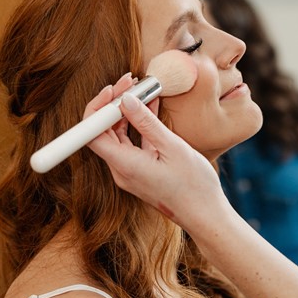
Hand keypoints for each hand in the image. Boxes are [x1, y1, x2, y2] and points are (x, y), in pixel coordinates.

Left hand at [85, 81, 224, 233]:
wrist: (205, 214)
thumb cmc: (193, 185)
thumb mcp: (172, 147)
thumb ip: (146, 122)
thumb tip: (125, 100)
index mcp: (124, 165)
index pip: (92, 133)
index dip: (97, 108)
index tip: (114, 89)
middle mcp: (121, 169)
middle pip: (103, 132)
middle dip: (114, 104)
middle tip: (131, 82)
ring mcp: (130, 171)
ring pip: (119, 136)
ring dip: (127, 113)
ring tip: (142, 90)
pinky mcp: (141, 171)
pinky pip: (133, 143)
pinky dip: (139, 125)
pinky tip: (151, 106)